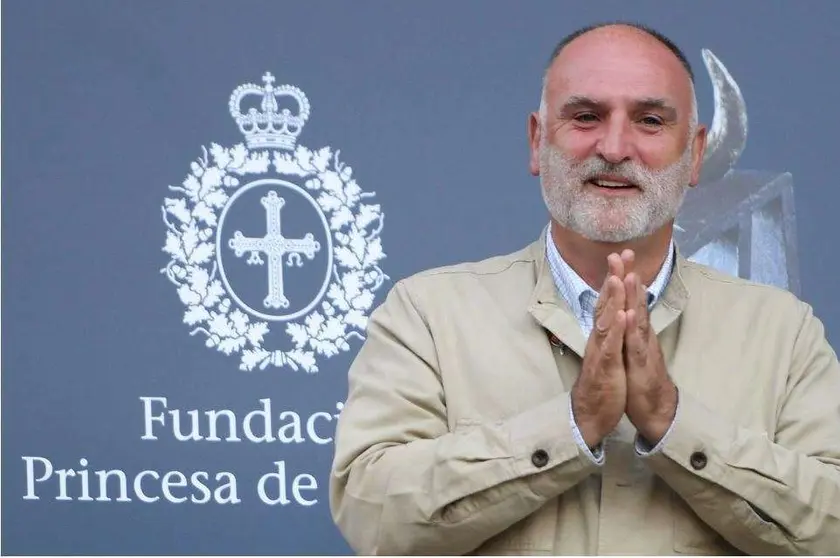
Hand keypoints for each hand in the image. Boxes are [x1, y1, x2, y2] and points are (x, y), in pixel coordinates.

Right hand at [571, 253, 629, 447]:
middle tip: (618, 255)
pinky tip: (623, 315)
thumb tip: (610, 316)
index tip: (621, 258)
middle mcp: (599, 339)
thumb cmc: (601, 385)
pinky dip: (617, 330)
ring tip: (617, 277)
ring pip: (605, 320)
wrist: (590, 415)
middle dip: (612, 279)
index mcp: (602, 336)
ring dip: (611, 299)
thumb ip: (607, 335)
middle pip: (604, 304)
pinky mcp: (605, 367)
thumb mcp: (607, 355)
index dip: (614, 280)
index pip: (607, 303)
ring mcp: (601, 351)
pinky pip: (611, 346)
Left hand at [622, 256, 677, 444]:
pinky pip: (637, 345)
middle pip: (635, 302)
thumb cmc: (643, 378)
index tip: (619, 255)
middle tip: (624, 252)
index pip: (629, 301)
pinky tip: (630, 315)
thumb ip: (631, 331)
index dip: (624, 279)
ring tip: (631, 275)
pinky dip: (633, 329)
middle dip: (629, 277)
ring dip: (635, 297)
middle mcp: (641, 335)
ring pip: (639, 319)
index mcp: (635, 331)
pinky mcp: (643, 365)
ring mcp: (644, 348)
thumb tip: (627, 312)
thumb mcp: (633, 350)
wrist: (656, 409)